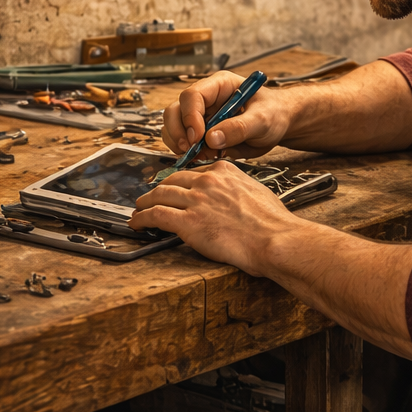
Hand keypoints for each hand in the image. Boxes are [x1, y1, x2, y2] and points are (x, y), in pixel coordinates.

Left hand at [130, 158, 293, 271]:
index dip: (180, 182)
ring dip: (145, 202)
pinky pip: (156, 215)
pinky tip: (137, 223)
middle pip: (172, 180)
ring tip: (139, 209)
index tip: (175, 188)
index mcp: (224, 171)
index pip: (193, 172)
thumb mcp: (255, 193)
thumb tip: (230, 199)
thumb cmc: (272, 223)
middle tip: (151, 197)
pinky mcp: (188, 222)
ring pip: (159, 195)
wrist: (275, 239)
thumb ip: (237, 190)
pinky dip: (142, 218)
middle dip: (158, 189)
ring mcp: (196, 200)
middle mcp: (207, 181)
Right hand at [162, 70, 294, 160]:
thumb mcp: (262, 119)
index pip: (192, 96)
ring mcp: (201, 116)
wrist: (279, 125)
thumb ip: (238, 128)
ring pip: (174, 127)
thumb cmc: (274, 113)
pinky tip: (204, 157)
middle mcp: (205, 99)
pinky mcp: (202, 133)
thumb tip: (211, 139)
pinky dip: (188, 153)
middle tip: (190, 150)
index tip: (198, 137)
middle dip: (178, 132)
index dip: (190, 116)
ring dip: (180, 144)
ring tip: (200, 155)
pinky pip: (184, 142)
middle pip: (175, 111)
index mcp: (219, 86)